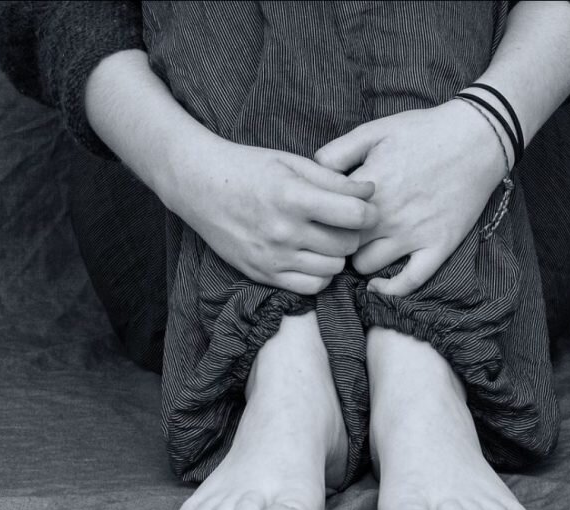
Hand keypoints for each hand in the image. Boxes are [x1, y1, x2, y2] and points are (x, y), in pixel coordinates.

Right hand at [158, 136, 377, 295]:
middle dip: (353, 233)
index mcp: (293, 197)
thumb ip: (333, 180)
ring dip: (337, 255)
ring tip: (326, 238)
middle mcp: (283, 231)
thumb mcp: (291, 163)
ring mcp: (272, 257)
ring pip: (333, 269)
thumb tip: (370, 193)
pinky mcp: (262, 274)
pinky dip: (320, 275)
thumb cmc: (247, 168)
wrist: (199, 186)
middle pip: (347, 245)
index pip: (354, 215)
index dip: (369, 211)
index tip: (365, 207)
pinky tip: (312, 257)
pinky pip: (310, 287)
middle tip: (343, 222)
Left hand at [314, 100, 507, 296]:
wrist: (478, 138)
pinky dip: (390, 288)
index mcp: (368, 188)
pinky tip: (378, 284)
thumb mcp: (373, 130)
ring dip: (358, 259)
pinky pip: (409, 282)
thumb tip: (311, 173)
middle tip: (335, 234)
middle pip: (341, 244)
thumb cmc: (423, 131)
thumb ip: (336, 152)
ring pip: (366, 266)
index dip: (318, 218)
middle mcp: (387, 216)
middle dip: (334, 241)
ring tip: (360, 248)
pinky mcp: (438, 247)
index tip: (319, 216)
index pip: (325, 217)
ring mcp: (413, 235)